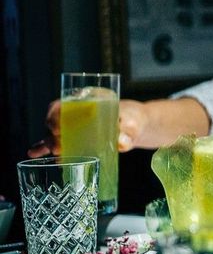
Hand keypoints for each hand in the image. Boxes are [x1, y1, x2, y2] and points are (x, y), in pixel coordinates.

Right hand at [27, 99, 148, 156]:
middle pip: (56, 119)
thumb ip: (129, 132)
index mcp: (88, 99)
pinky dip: (46, 147)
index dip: (56, 115)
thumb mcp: (134, 123)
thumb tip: (122, 143)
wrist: (137, 125)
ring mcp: (74, 124)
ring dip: (47, 142)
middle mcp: (76, 110)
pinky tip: (34, 153)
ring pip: (53, 131)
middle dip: (52, 133)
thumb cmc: (134, 118)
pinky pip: (57, 141)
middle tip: (57, 147)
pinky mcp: (75, 137)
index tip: (58, 128)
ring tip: (42, 153)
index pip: (65, 103)